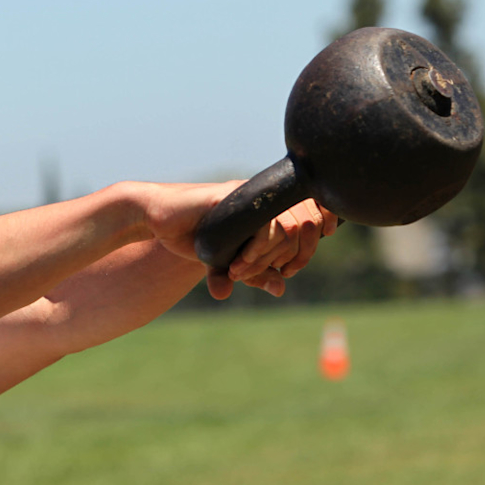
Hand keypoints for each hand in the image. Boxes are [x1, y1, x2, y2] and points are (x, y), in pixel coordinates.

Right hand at [206, 198, 336, 299]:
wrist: (168, 223)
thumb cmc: (205, 240)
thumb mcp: (235, 264)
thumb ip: (259, 275)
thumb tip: (280, 289)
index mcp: (276, 208)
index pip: (317, 216)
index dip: (315, 240)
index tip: (293, 266)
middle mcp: (267, 196)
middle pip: (308, 224)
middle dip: (293, 258)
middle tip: (269, 272)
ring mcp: (253, 195)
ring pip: (289, 226)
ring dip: (269, 258)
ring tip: (242, 270)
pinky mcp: (235, 196)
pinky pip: (263, 224)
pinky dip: (256, 250)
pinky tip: (238, 263)